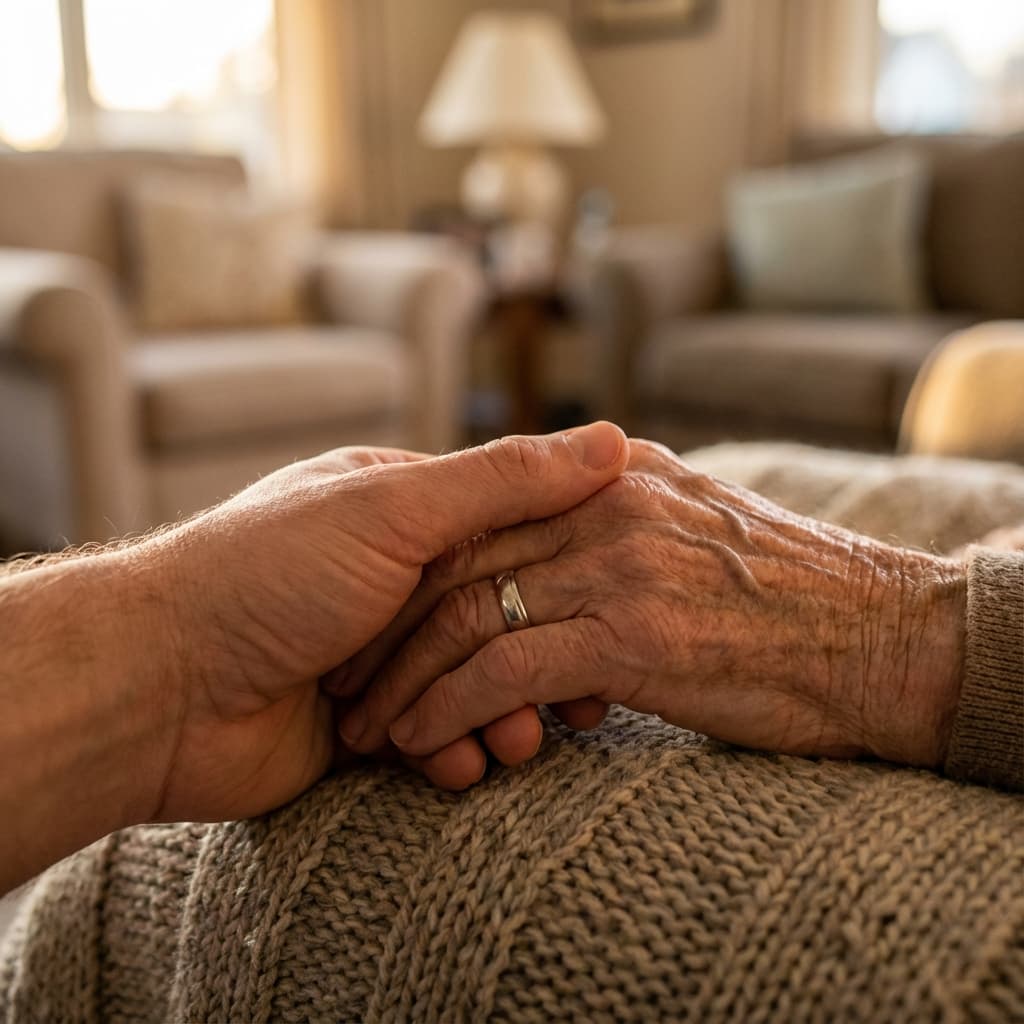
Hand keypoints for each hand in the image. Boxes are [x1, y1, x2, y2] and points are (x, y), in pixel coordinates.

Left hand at [119, 424, 626, 820]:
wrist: (159, 687)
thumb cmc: (269, 574)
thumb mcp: (394, 509)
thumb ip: (503, 481)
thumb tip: (610, 438)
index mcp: (398, 509)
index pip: (509, 532)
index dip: (561, 569)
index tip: (608, 604)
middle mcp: (390, 577)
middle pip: (498, 617)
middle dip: (533, 660)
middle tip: (575, 704)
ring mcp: (375, 652)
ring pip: (471, 683)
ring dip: (498, 717)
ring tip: (512, 744)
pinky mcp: (360, 724)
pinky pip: (430, 737)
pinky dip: (448, 751)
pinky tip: (447, 762)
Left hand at [341, 440, 966, 772]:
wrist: (889, 639)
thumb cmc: (793, 597)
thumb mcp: (695, 527)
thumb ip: (617, 513)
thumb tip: (556, 536)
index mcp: (612, 474)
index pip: (482, 514)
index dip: (422, 574)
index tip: (381, 626)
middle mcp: (605, 505)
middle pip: (459, 564)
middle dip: (392, 632)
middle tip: (352, 684)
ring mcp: (616, 565)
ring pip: (470, 618)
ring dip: (409, 681)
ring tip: (377, 731)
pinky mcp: (629, 633)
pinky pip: (508, 670)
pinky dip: (451, 709)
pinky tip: (423, 746)